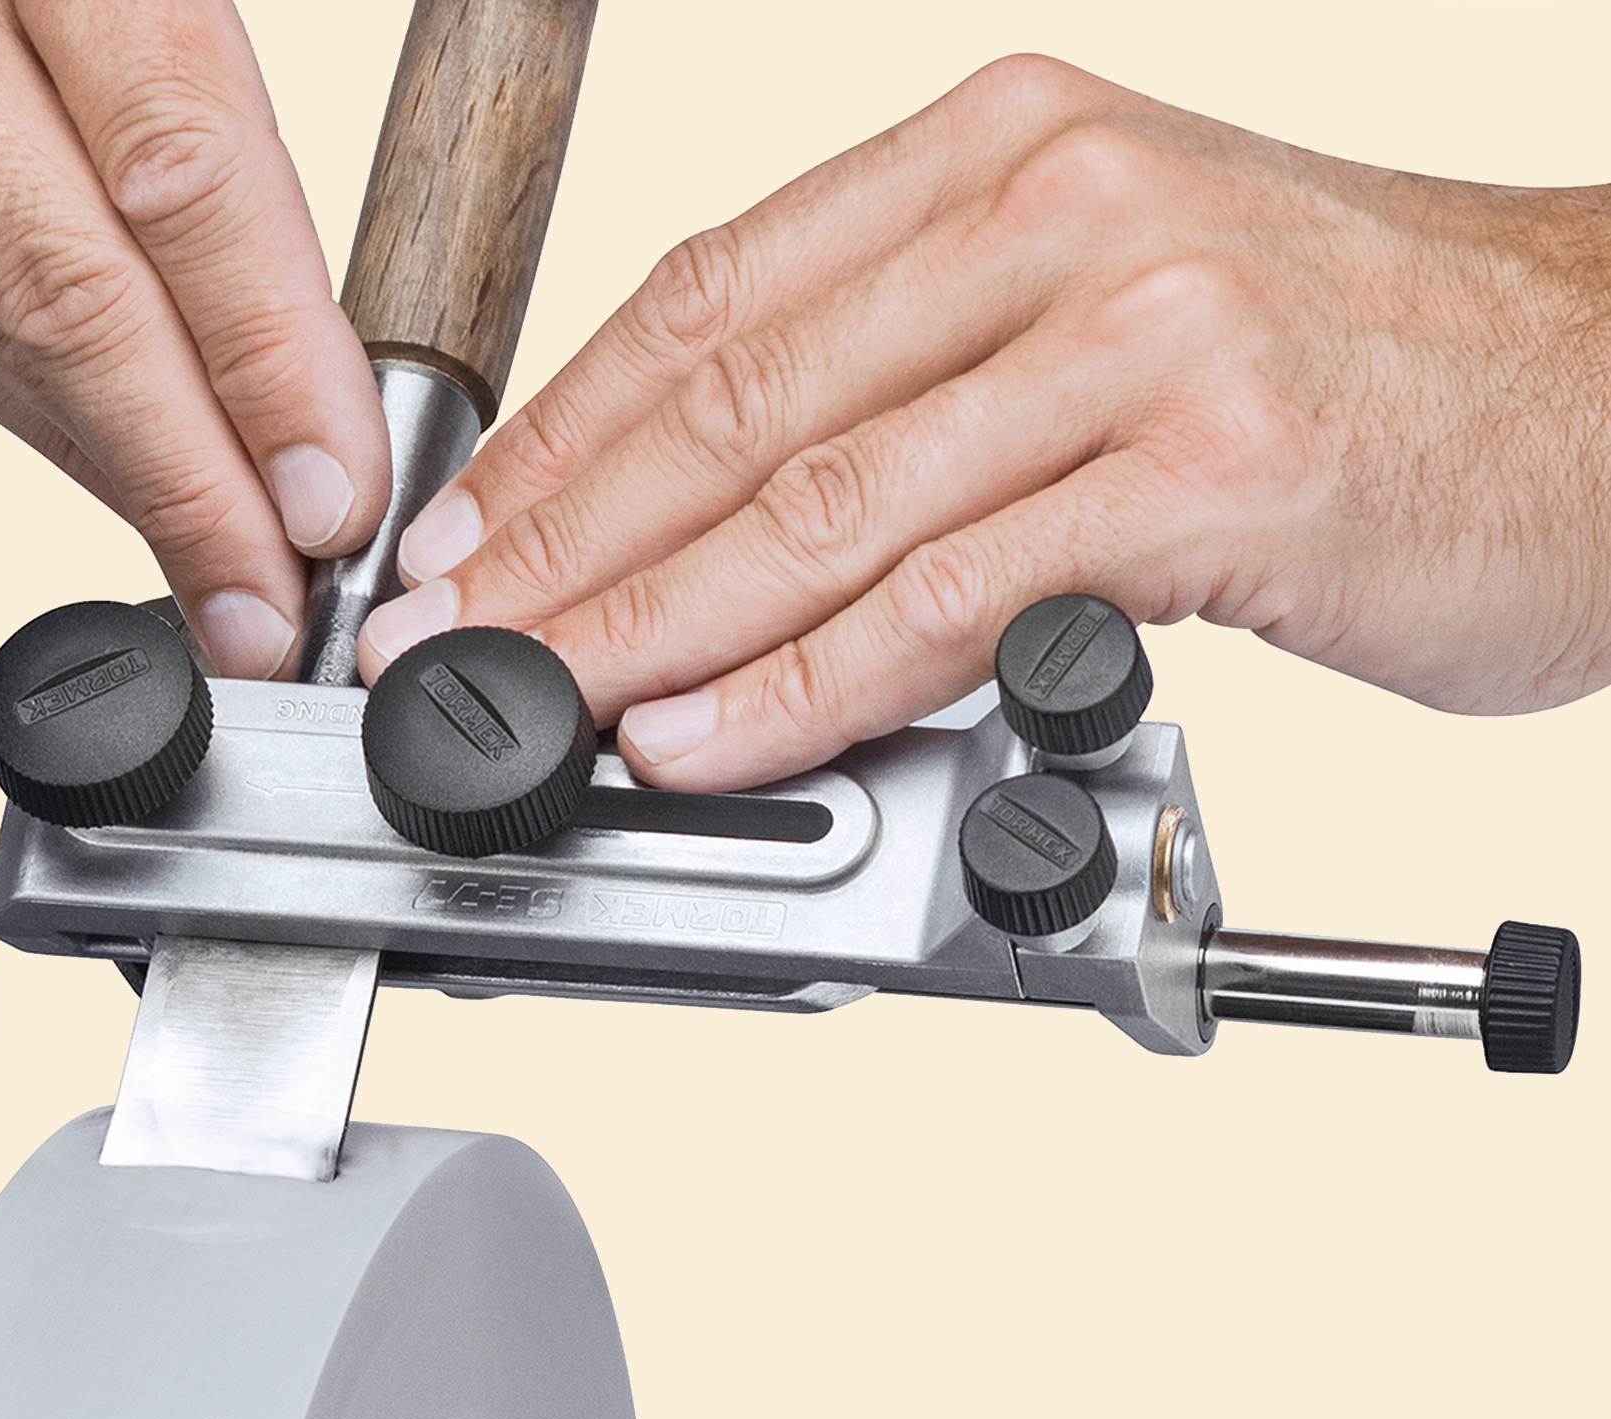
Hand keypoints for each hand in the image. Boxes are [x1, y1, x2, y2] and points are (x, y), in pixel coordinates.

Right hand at [0, 0, 389, 676]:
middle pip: (80, 303)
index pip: (185, 180)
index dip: (272, 362)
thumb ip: (188, 75)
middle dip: (198, 487)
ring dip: (124, 480)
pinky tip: (116, 481)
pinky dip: (35, 418)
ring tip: (225, 582)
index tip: (336, 496)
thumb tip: (298, 306)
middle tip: (280, 609)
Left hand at [358, 54, 1610, 789]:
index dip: (563, 434)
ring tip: (538, 700)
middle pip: (734, 404)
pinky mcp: (1207, 478)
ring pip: (821, 505)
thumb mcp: (1109, 308)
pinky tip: (708, 735)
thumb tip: (751, 510)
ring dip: (651, 623)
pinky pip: (950, 596)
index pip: (715, 300)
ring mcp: (1134, 337)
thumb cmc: (1362, 363)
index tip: (468, 535)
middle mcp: (1056, 216)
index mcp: (1004, 159)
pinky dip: (810, 681)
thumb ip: (928, 381)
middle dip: (563, 542)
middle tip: (450, 638)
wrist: (1608, 390)